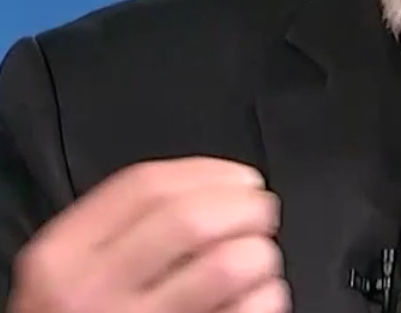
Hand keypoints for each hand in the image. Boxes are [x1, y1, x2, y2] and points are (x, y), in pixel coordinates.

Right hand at [9, 157, 286, 312]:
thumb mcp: (72, 271)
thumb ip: (121, 229)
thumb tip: (212, 188)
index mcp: (63, 256)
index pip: (146, 186)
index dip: (209, 172)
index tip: (241, 177)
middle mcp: (94, 293)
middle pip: (191, 219)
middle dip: (245, 206)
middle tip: (262, 211)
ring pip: (227, 266)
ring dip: (259, 253)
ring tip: (258, 257)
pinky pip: (245, 311)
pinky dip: (267, 295)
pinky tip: (258, 295)